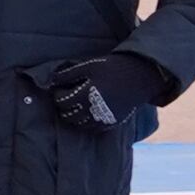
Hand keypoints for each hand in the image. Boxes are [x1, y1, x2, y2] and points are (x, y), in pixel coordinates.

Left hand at [35, 53, 164, 134]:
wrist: (142, 77)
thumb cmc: (114, 67)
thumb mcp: (90, 65)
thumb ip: (69, 73)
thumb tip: (52, 79)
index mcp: (88, 93)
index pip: (62, 101)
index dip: (57, 94)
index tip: (59, 88)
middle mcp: (95, 109)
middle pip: (68, 116)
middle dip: (63, 107)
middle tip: (65, 98)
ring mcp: (104, 118)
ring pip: (79, 125)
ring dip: (73, 116)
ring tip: (74, 105)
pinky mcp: (113, 122)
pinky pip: (93, 129)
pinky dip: (85, 123)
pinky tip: (86, 113)